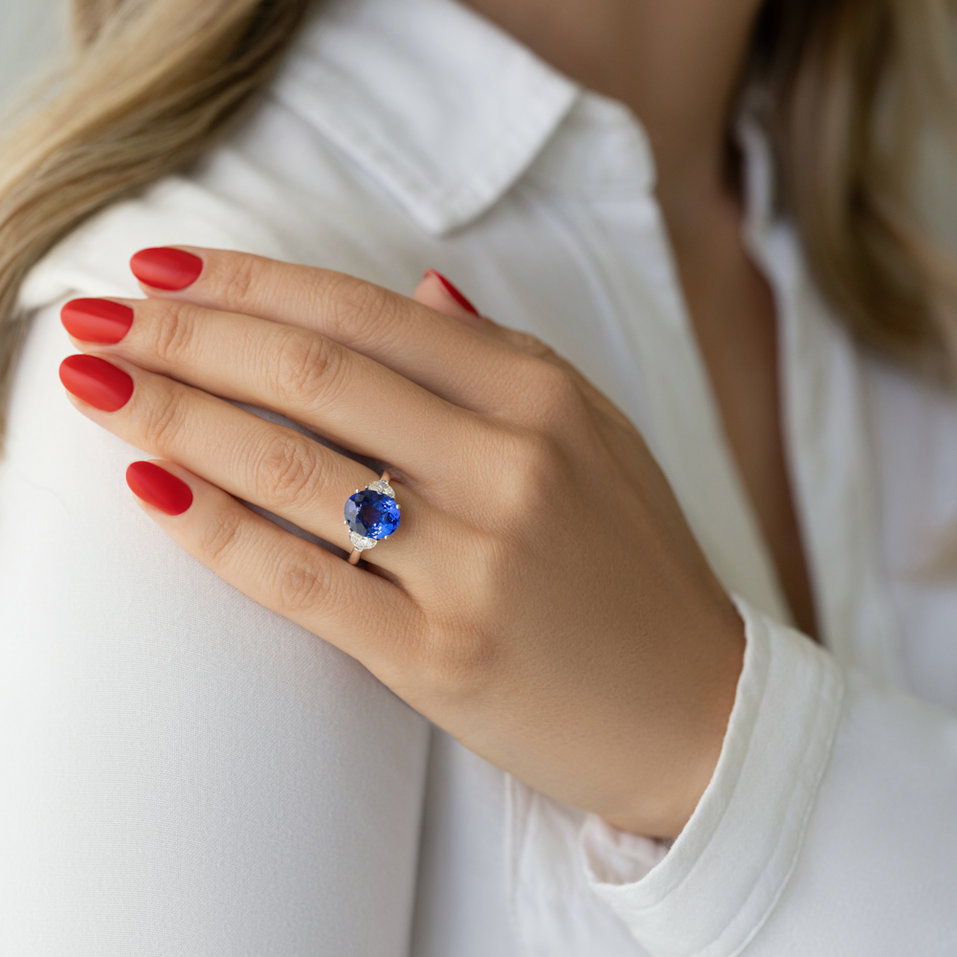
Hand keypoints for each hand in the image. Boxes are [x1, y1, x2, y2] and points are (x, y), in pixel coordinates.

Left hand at [58, 246, 744, 839]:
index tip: (163, 271)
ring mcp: (476, 561)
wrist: (698, 709)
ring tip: (96, 387)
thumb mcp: (593, 435)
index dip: (249, 283)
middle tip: (94, 317)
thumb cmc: (636, 568)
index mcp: (540, 396)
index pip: (364, 312)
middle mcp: (509, 463)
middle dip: (185, 335)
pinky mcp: (443, 654)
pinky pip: (304, 578)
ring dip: (175, 416)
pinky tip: (149, 489)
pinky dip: (215, 531)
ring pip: (292, 465)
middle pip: (312, 373)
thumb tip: (419, 290)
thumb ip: (500, 360)